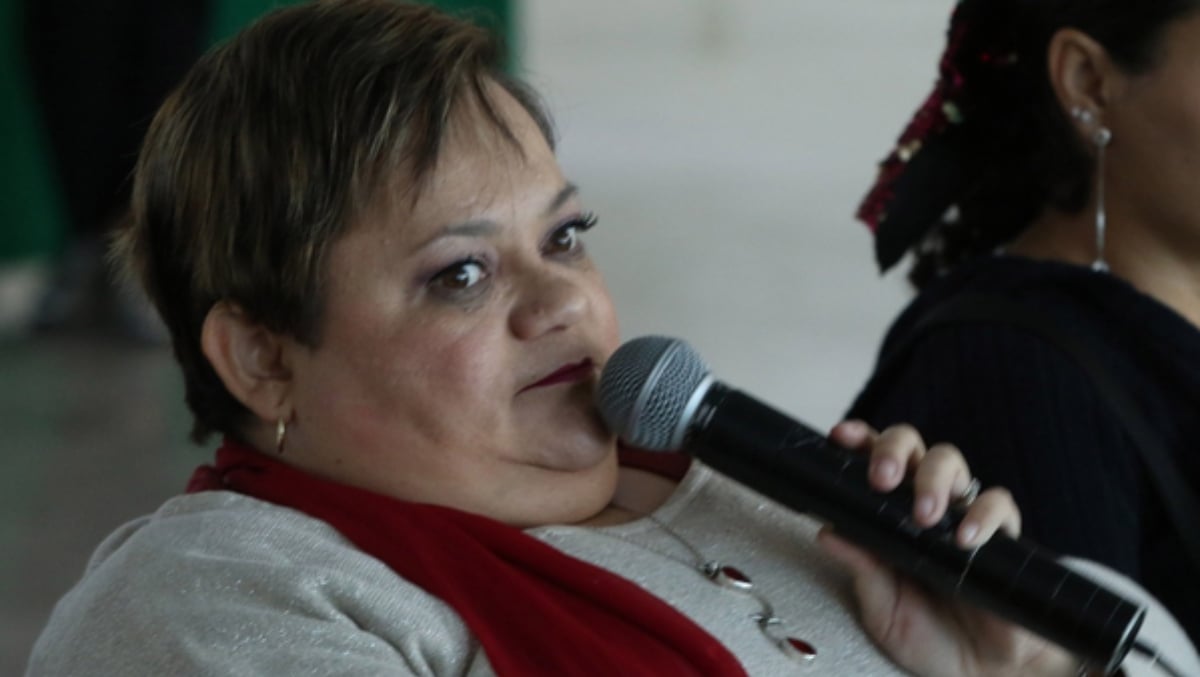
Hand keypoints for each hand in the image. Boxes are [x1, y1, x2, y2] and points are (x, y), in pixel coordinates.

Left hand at [816, 420, 1079, 676]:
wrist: (981, 671)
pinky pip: (997, 503)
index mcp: (888, 514)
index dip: (858, 441)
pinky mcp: (1001, 534)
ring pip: (951, 462)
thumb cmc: (928, 636)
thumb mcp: (883, 607)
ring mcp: (962, 514)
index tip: (840, 437)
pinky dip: (981, 515)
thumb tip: (827, 532)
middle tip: (881, 479)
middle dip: (893, 451)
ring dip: (933, 479)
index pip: (872, 461)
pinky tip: (965, 539)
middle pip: (911, 448)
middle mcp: (923, 503)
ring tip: (925, 515)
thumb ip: (861, 568)